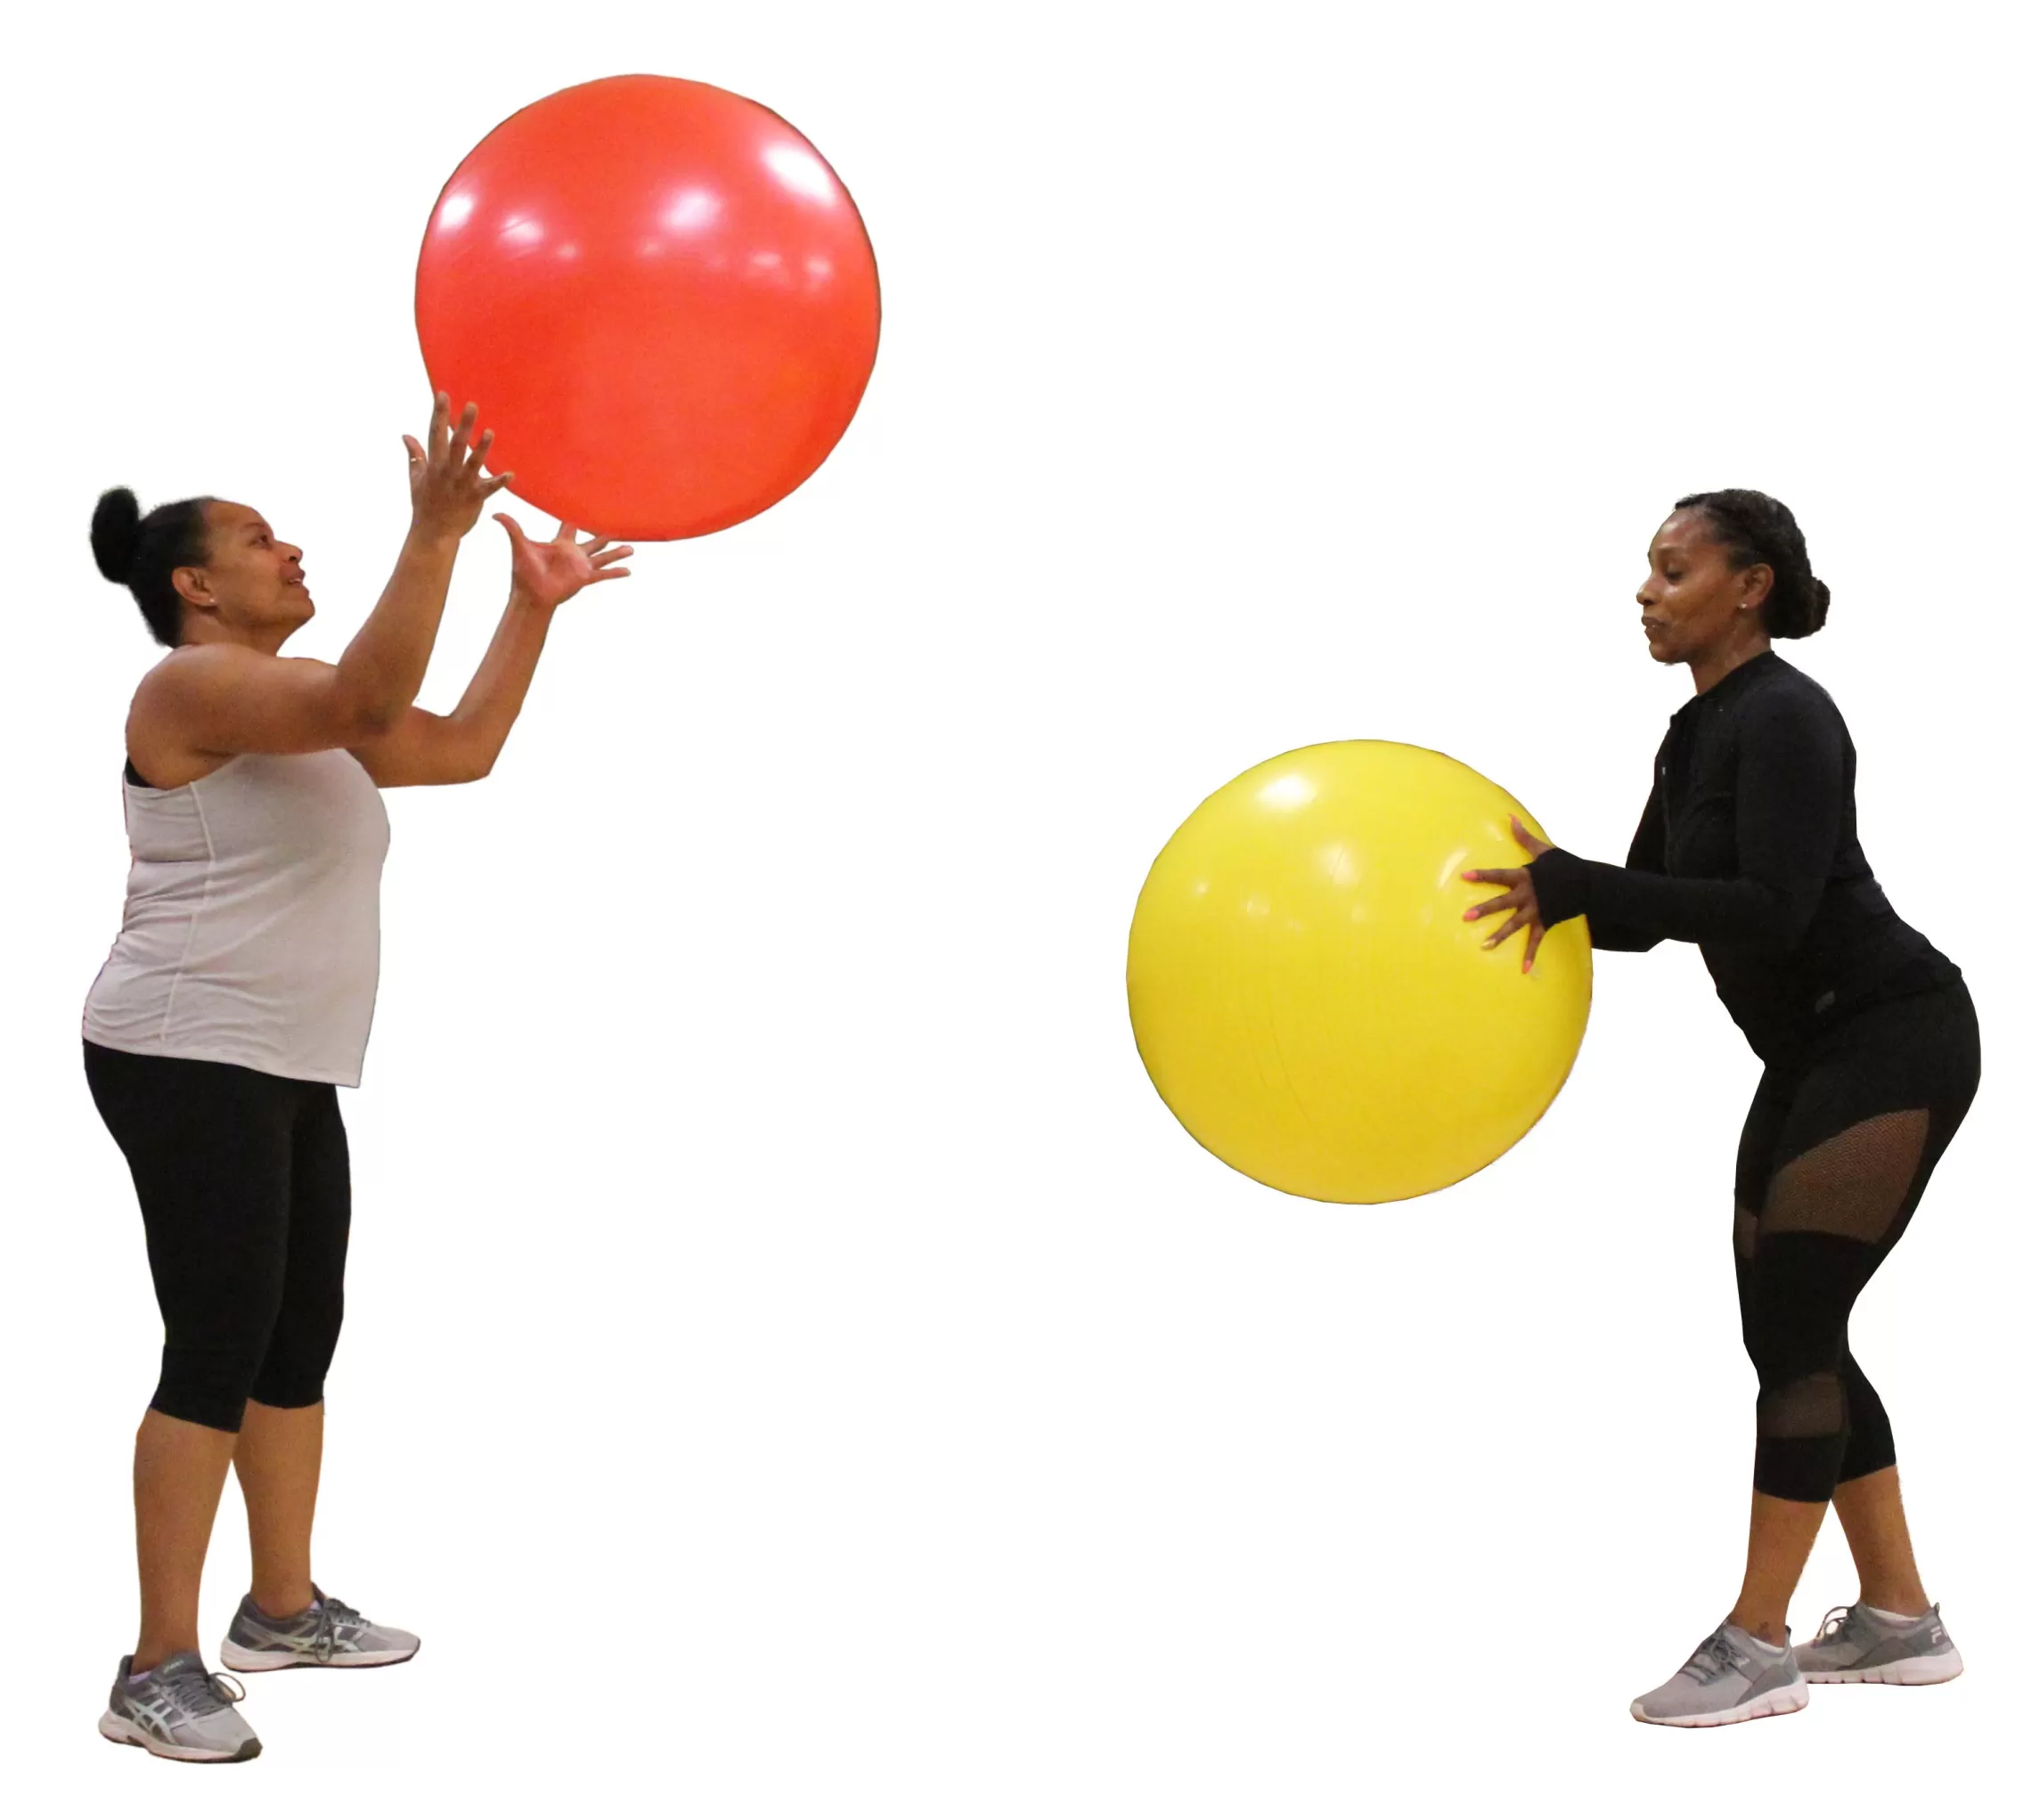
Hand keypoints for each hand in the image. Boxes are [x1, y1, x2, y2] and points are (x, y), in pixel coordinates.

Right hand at [403, 393, 514, 537]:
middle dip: (463, 425)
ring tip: (490, 432)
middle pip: (455, 444)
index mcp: (433, 465)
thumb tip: (405, 435)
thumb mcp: (415, 478)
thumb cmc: (425, 504)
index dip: (439, 414)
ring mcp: (461, 485)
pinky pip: (489, 489)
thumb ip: (415, 454)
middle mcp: (447, 472)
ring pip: (473, 464)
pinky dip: (499, 482)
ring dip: (481, 448)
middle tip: (472, 405)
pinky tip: (511, 474)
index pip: (435, 434)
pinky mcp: (474, 498)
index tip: (443, 394)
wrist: (433, 533)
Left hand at [495, 514, 633, 609]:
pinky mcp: (584, 578)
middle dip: (604, 535)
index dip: (577, 516)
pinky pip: (603, 574)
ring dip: (617, 553)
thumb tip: (495, 514)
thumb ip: (512, 528)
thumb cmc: (524, 571)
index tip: (587, 504)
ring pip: (603, 557)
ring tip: (631, 549)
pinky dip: (616, 573)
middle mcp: (573, 554)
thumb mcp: (520, 545)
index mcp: (560, 544)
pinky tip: (628, 571)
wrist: (530, 594)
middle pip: (593, 541)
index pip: (571, 526)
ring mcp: (580, 567)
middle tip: (616, 525)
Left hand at [1460, 815, 1551, 973]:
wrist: (1589, 883)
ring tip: (1484, 946)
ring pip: (1515, 924)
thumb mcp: (1544, 849)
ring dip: (1500, 935)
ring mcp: (1537, 910)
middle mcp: (1528, 895)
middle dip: (1484, 909)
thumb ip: (1524, 837)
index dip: (1482, 875)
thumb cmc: (1564, 865)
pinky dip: (1531, 955)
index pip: (1499, 875)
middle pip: (1503, 903)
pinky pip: (1537, 940)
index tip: (1465, 876)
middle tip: (1465, 916)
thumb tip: (1510, 817)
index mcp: (1525, 876)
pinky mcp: (1546, 922)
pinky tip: (1524, 969)